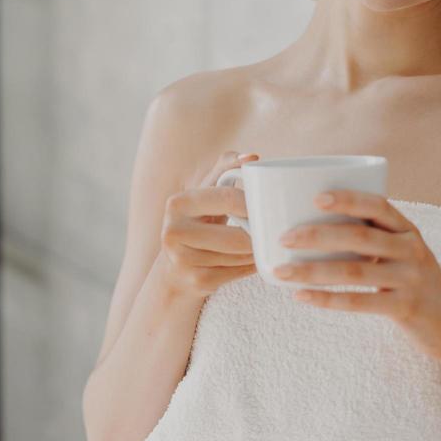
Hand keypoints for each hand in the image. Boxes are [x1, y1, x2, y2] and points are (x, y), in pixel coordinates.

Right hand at [159, 150, 261, 296]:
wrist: (175, 268)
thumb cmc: (199, 222)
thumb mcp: (206, 193)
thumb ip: (226, 169)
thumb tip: (252, 158)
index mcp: (178, 203)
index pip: (229, 198)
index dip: (253, 204)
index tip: (266, 207)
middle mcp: (173, 232)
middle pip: (237, 236)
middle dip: (257, 235)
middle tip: (267, 230)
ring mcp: (182, 260)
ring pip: (240, 256)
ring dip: (255, 252)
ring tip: (256, 244)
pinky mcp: (196, 282)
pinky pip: (237, 273)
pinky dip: (249, 267)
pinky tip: (249, 260)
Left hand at [273, 189, 440, 361]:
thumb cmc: (411, 279)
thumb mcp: (402, 250)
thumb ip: (371, 235)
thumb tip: (309, 222)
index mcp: (407, 229)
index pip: (378, 205)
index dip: (348, 199)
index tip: (315, 197)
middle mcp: (412, 249)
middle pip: (359, 237)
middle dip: (317, 235)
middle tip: (284, 238)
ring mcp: (411, 279)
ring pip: (354, 272)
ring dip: (312, 271)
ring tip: (280, 271)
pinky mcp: (405, 308)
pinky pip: (360, 303)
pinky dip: (327, 299)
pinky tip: (301, 296)